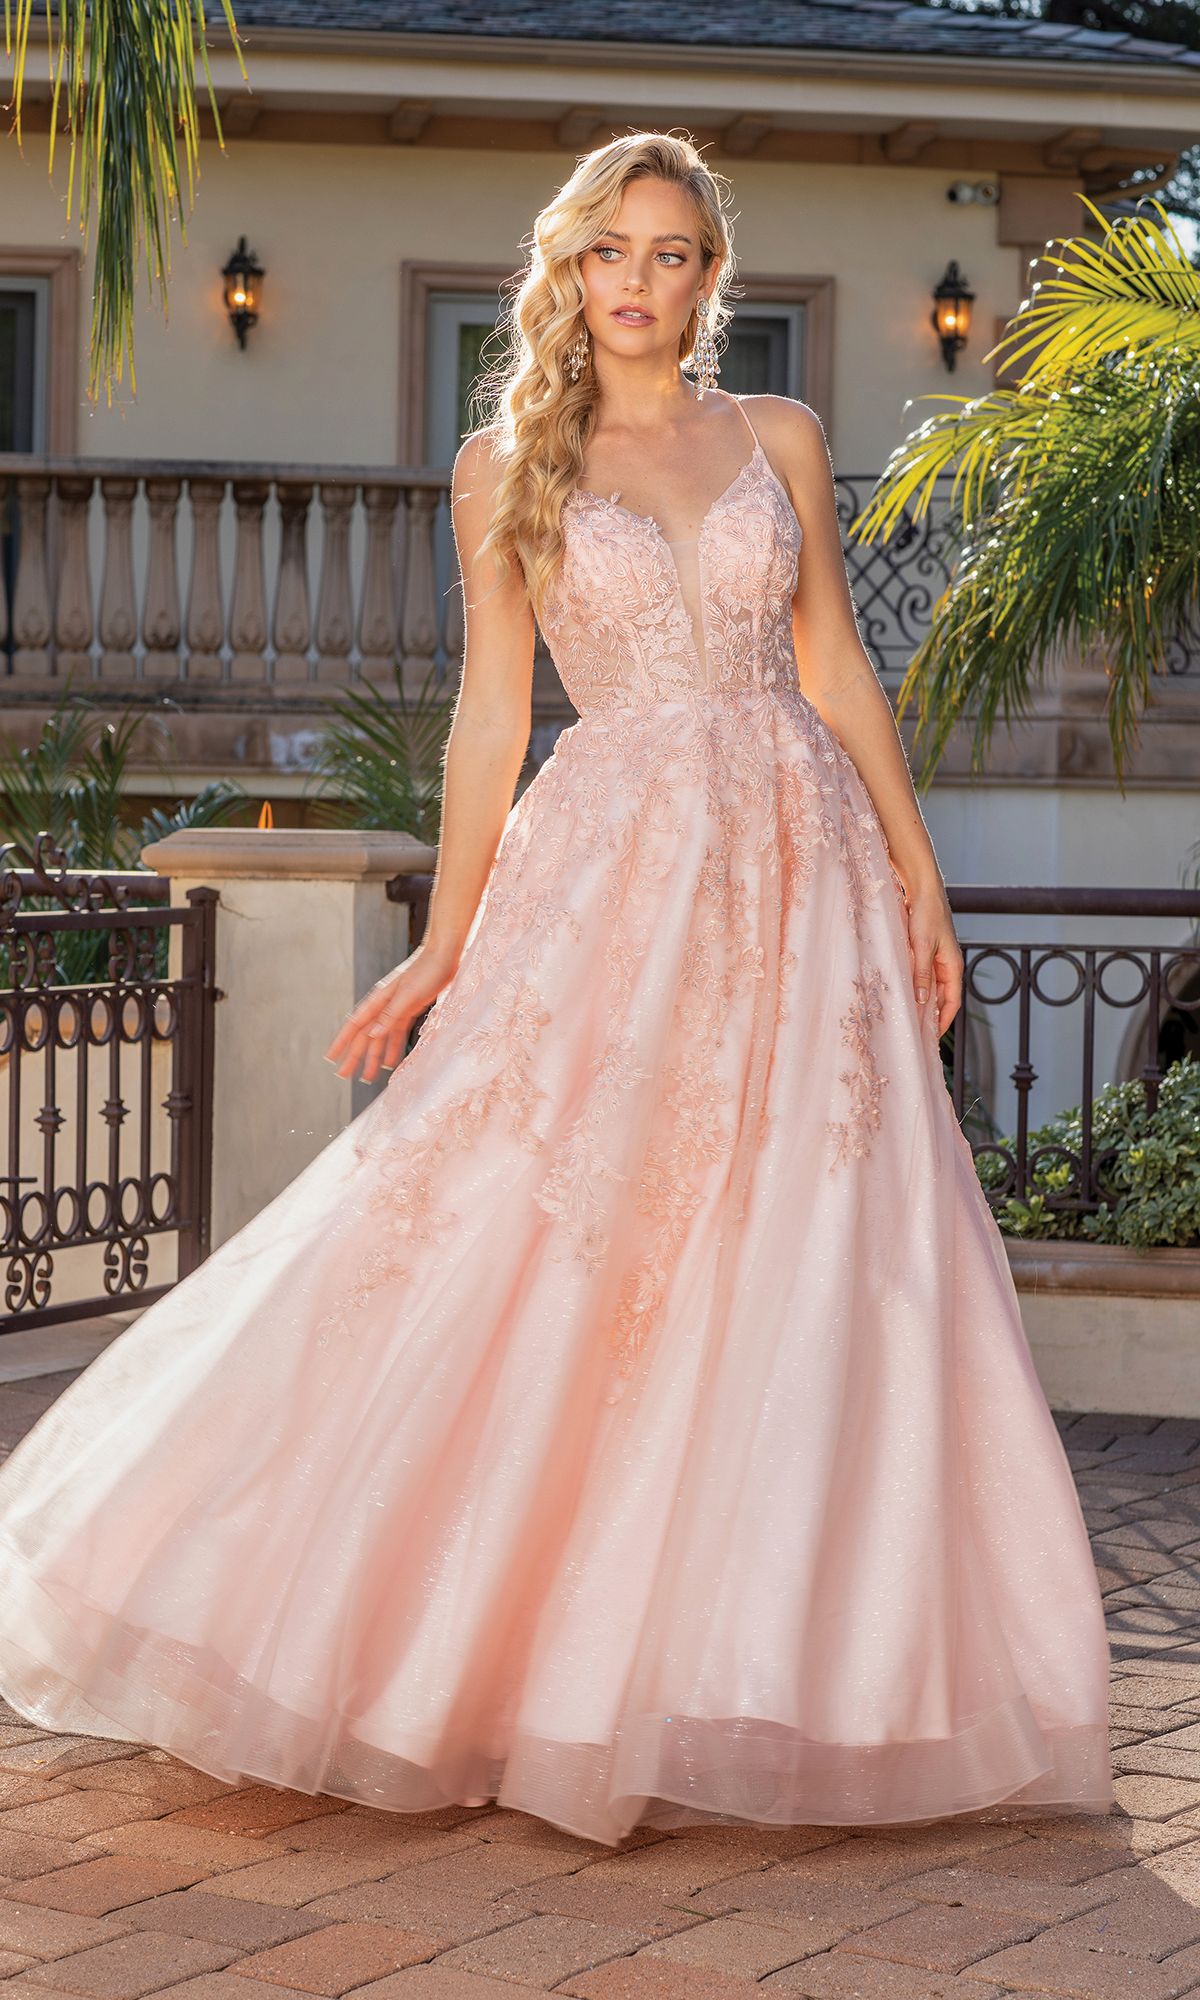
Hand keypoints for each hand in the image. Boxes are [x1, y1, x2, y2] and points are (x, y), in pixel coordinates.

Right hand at [324, 942, 459, 1083]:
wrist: (445, 954)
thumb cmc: (427, 971)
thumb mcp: (409, 995)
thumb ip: (391, 1015)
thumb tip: (372, 1035)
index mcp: (379, 1000)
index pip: (354, 1026)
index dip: (342, 1042)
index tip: (331, 1058)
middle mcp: (383, 1005)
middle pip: (365, 1035)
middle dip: (354, 1056)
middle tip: (344, 1075)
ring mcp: (396, 1008)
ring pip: (380, 1037)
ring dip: (374, 1056)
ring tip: (368, 1076)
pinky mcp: (410, 1009)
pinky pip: (397, 1033)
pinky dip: (393, 1048)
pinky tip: (392, 1062)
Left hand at [900, 878, 962, 1037]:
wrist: (924, 889)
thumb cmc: (926, 914)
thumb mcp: (922, 946)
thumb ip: (922, 974)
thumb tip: (923, 1002)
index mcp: (953, 965)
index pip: (953, 1002)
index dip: (944, 1021)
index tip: (932, 1038)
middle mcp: (948, 964)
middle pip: (943, 997)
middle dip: (933, 1016)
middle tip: (917, 1032)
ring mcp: (938, 958)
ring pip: (933, 987)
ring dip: (924, 1002)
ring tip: (910, 1018)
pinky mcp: (927, 951)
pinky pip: (925, 976)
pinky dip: (918, 987)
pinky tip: (905, 994)